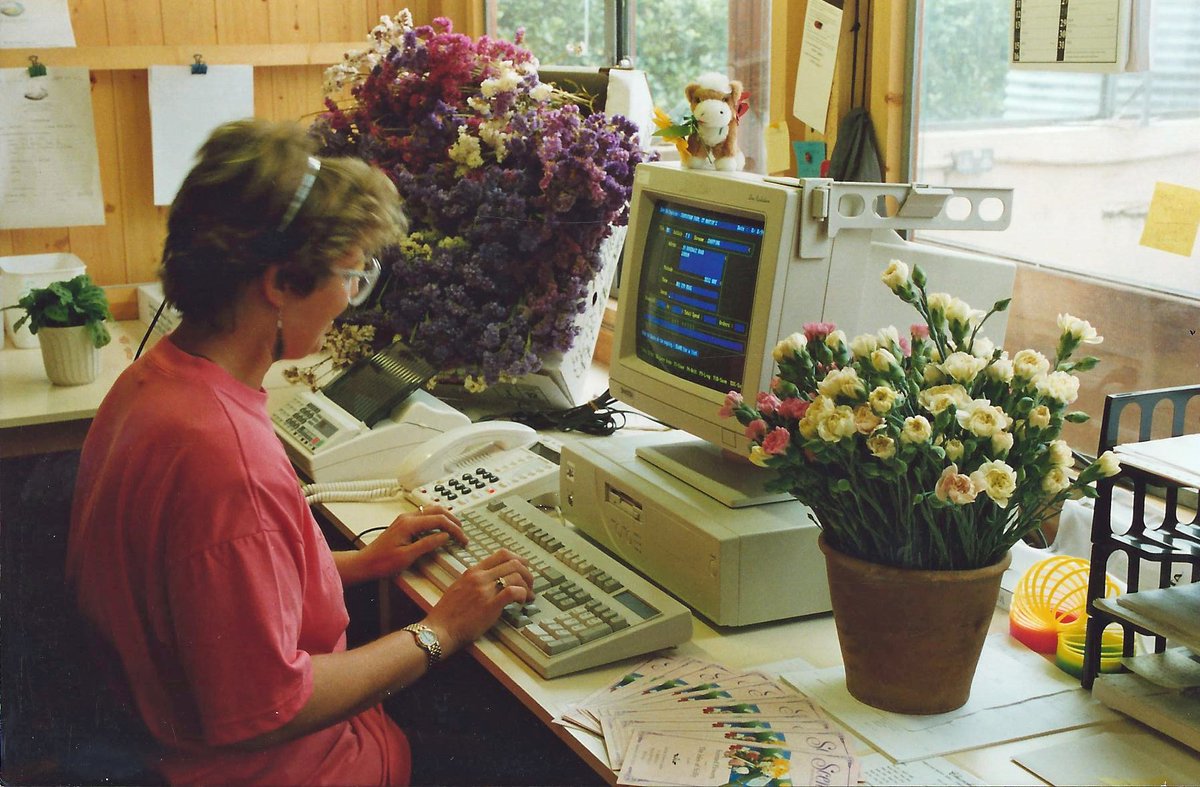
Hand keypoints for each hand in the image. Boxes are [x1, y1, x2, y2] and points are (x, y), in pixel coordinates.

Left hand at [348, 505, 466, 582]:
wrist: (365, 563)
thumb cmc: (382, 562)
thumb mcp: (407, 556)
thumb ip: (427, 544)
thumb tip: (444, 536)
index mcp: (409, 523)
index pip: (439, 520)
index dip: (454, 529)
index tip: (462, 539)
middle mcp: (407, 517)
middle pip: (436, 510)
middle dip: (452, 520)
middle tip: (462, 532)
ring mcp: (405, 519)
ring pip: (430, 511)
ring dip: (445, 518)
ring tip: (455, 528)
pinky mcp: (403, 524)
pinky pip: (424, 517)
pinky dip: (436, 520)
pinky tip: (440, 529)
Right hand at [424, 549, 534, 654]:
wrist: (439, 630)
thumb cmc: (447, 614)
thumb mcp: (459, 587)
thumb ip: (475, 581)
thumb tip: (493, 580)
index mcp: (473, 571)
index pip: (502, 554)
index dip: (518, 559)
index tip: (524, 568)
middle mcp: (480, 577)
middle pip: (513, 563)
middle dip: (527, 573)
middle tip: (530, 584)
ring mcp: (484, 591)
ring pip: (516, 576)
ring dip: (527, 586)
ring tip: (528, 597)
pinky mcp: (489, 606)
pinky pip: (512, 592)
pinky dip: (523, 595)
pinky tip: (522, 602)